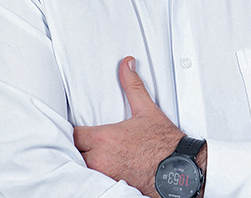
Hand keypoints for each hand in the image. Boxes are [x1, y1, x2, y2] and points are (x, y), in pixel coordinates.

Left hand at [74, 57, 184, 196]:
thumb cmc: (163, 142)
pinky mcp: (110, 187)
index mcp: (104, 138)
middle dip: (77, 146)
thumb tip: (126, 65)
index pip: (73, 135)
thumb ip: (132, 85)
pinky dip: (93, 173)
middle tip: (83, 140)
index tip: (78, 128)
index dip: (73, 131)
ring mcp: (104, 176)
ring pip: (81, 167)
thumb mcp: (146, 109)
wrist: (177, 168)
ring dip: (83, 160)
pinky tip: (102, 166)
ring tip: (91, 153)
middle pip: (73, 153)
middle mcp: (100, 159)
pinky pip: (92, 180)